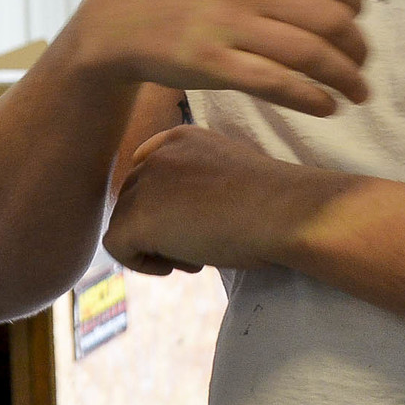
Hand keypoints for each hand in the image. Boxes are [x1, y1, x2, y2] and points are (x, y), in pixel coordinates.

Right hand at [70, 0, 370, 115]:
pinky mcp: (211, 63)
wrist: (118, 21)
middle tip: (362, 66)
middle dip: (358, 48)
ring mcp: (225, 24)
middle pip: (330, 19)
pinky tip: (327, 107)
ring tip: (357, 93)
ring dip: (346, 78)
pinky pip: (276, 83)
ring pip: (309, 54)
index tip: (358, 22)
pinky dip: (312, 99)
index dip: (358, 3)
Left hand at [106, 125, 353, 273]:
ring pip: (124, 222)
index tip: (197, 222)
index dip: (165, 205)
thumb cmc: (275, 203)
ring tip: (197, 256)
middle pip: (133, 199)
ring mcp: (144, 185)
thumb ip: (196, 184)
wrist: (288, 212)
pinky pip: (116, 246)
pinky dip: (141, 263)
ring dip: (156, 245)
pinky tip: (177, 266)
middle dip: (161, 226)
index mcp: (180, 138)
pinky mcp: (138, 220)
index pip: (148, 174)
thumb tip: (171, 218)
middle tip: (202, 245)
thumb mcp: (230, 177)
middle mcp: (156, 156)